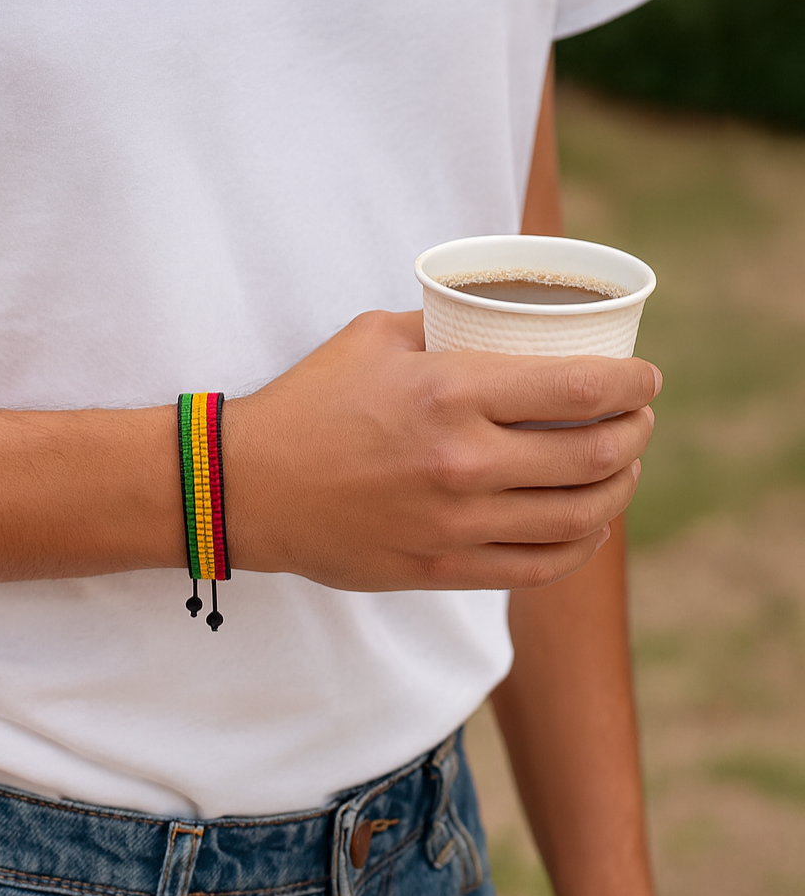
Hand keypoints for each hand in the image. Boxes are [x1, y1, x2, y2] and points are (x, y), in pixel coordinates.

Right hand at [223, 309, 659, 590]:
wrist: (249, 488)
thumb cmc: (308, 405)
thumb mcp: (373, 339)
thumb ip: (444, 328)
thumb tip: (499, 325)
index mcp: (450, 393)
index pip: (580, 389)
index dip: (633, 384)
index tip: (645, 380)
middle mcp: (462, 462)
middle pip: (594, 456)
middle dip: (636, 436)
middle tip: (638, 423)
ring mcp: (453, 526)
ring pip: (577, 519)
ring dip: (618, 492)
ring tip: (621, 473)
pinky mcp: (439, 571)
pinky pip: (536, 567)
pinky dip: (578, 547)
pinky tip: (587, 527)